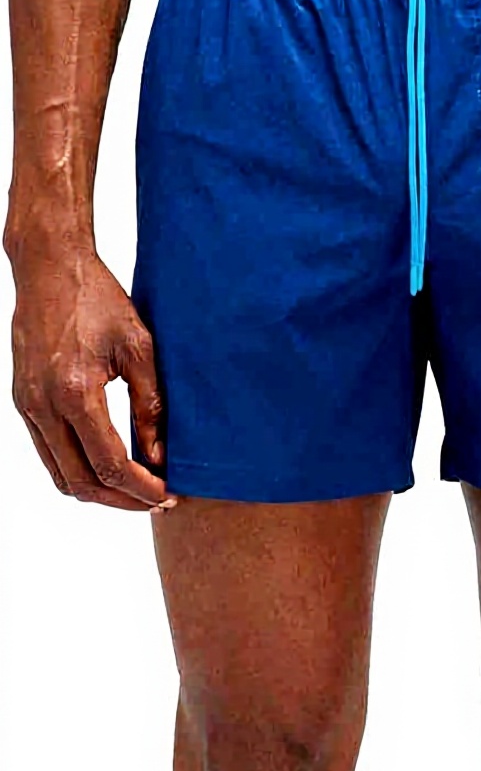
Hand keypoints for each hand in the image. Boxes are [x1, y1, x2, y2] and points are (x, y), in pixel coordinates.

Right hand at [10, 248, 176, 512]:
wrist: (50, 269)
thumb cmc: (98, 300)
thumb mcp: (139, 348)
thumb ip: (150, 406)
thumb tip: (159, 456)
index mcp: (75, 392)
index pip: (109, 464)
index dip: (141, 489)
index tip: (167, 495)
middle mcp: (43, 406)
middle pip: (81, 482)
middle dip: (122, 500)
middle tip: (157, 500)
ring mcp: (27, 406)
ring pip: (60, 474)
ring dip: (99, 490)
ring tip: (136, 489)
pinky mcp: (22, 401)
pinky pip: (48, 453)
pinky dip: (77, 469)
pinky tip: (108, 465)